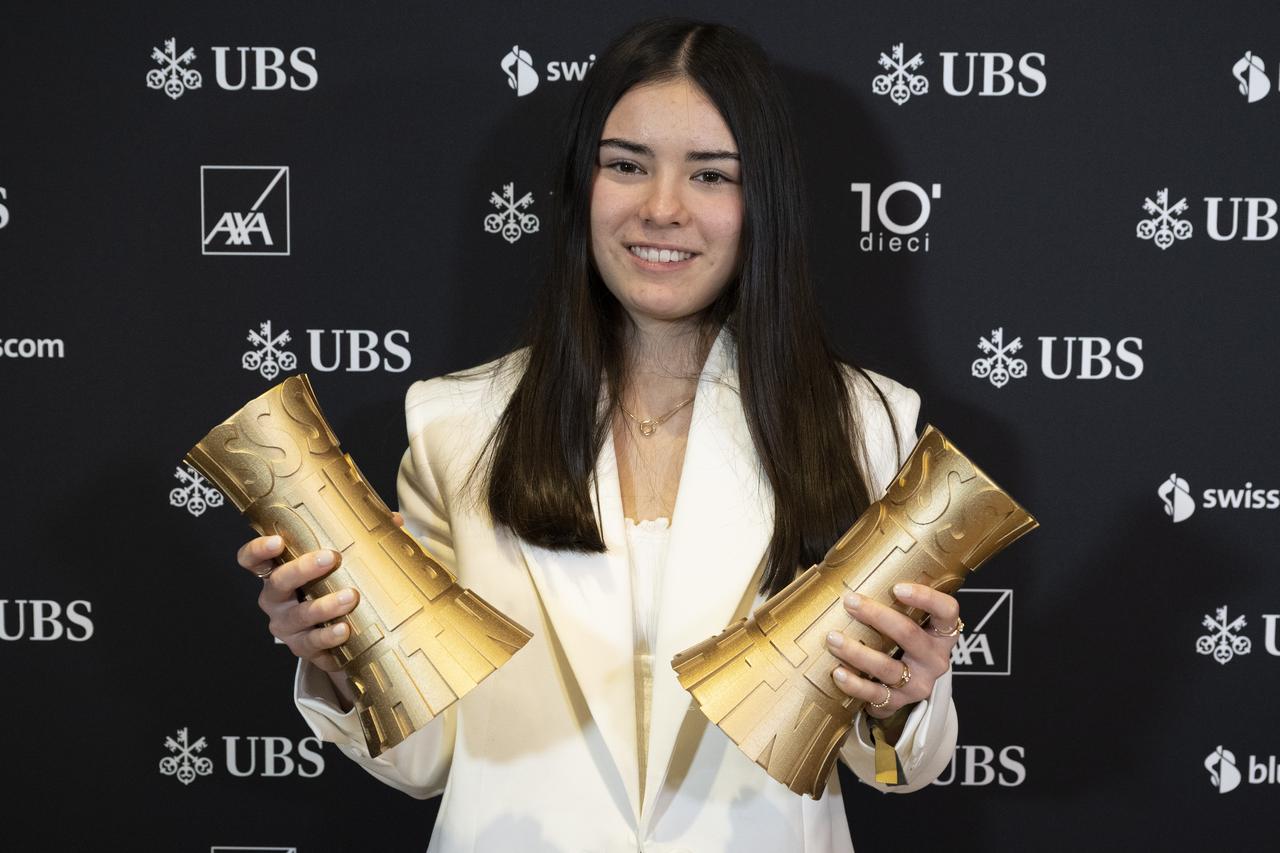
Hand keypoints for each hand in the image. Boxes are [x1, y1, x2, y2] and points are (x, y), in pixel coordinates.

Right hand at [234, 512, 405, 673]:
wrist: (334, 636)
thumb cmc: (331, 588)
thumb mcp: (336, 566)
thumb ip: (358, 541)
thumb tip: (394, 520)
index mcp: (278, 572)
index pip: (252, 560)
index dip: (258, 550)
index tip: (277, 541)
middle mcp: (276, 600)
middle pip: (278, 583)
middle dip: (302, 569)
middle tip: (329, 557)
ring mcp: (287, 626)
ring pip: (299, 615)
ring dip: (324, 605)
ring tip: (350, 597)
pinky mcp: (303, 649)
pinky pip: (313, 644)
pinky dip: (329, 636)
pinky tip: (345, 629)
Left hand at [825, 583, 959, 720]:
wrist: (907, 686)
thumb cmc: (903, 643)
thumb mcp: (912, 623)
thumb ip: (895, 603)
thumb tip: (852, 569)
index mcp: (942, 634)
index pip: (947, 611)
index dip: (926, 598)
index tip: (897, 588)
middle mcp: (935, 659)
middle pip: (910, 635)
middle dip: (877, 616)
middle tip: (850, 602)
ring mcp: (919, 683)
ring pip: (888, 668)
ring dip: (857, 652)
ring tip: (833, 638)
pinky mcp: (899, 702)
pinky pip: (875, 694)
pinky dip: (854, 684)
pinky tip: (837, 673)